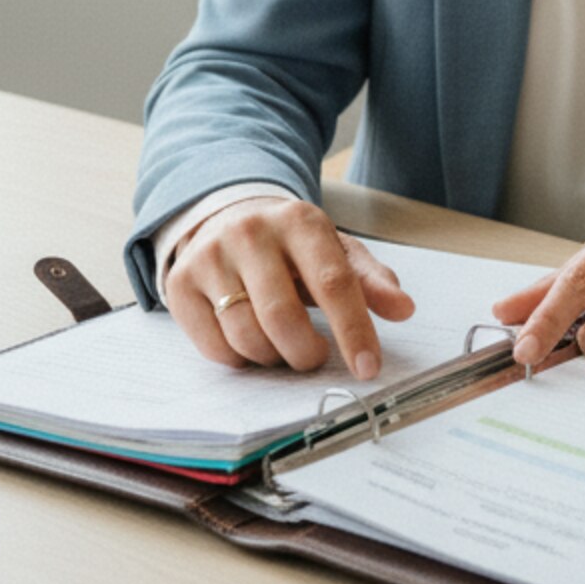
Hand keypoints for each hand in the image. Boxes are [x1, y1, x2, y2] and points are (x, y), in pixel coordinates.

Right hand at [167, 196, 414, 378]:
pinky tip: (251, 342)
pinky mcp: (179, 284)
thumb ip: (370, 280)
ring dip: (273, 357)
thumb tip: (404, 309)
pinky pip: (213, 347)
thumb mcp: (335, 250)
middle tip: (314, 357)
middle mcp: (251, 233)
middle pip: (282, 316)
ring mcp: (210, 257)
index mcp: (300, 221)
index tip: (368, 366)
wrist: (225, 216)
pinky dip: (239, 359)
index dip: (353, 330)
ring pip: (245, 336)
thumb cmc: (290, 244)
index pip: (333, 283)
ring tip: (284, 346)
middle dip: (305, 352)